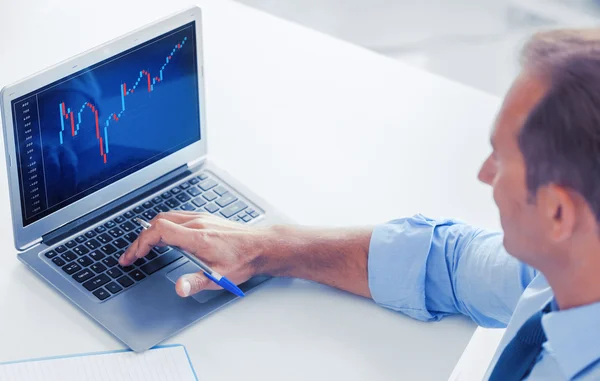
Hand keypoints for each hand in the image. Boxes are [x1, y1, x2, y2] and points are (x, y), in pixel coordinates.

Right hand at [119, 212, 272, 296]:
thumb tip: (178, 288)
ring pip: (167, 217)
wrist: (262, 246)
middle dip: (140, 239)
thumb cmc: (243, 260)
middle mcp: (197, 223)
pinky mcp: (205, 218)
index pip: (159, 230)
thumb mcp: (220, 276)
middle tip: (132, 256)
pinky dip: (163, 226)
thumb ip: (195, 282)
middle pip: (158, 222)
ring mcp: (201, 218)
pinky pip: (177, 217)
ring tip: (142, 248)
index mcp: (197, 236)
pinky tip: (163, 238)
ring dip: (150, 231)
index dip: (141, 243)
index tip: (133, 257)